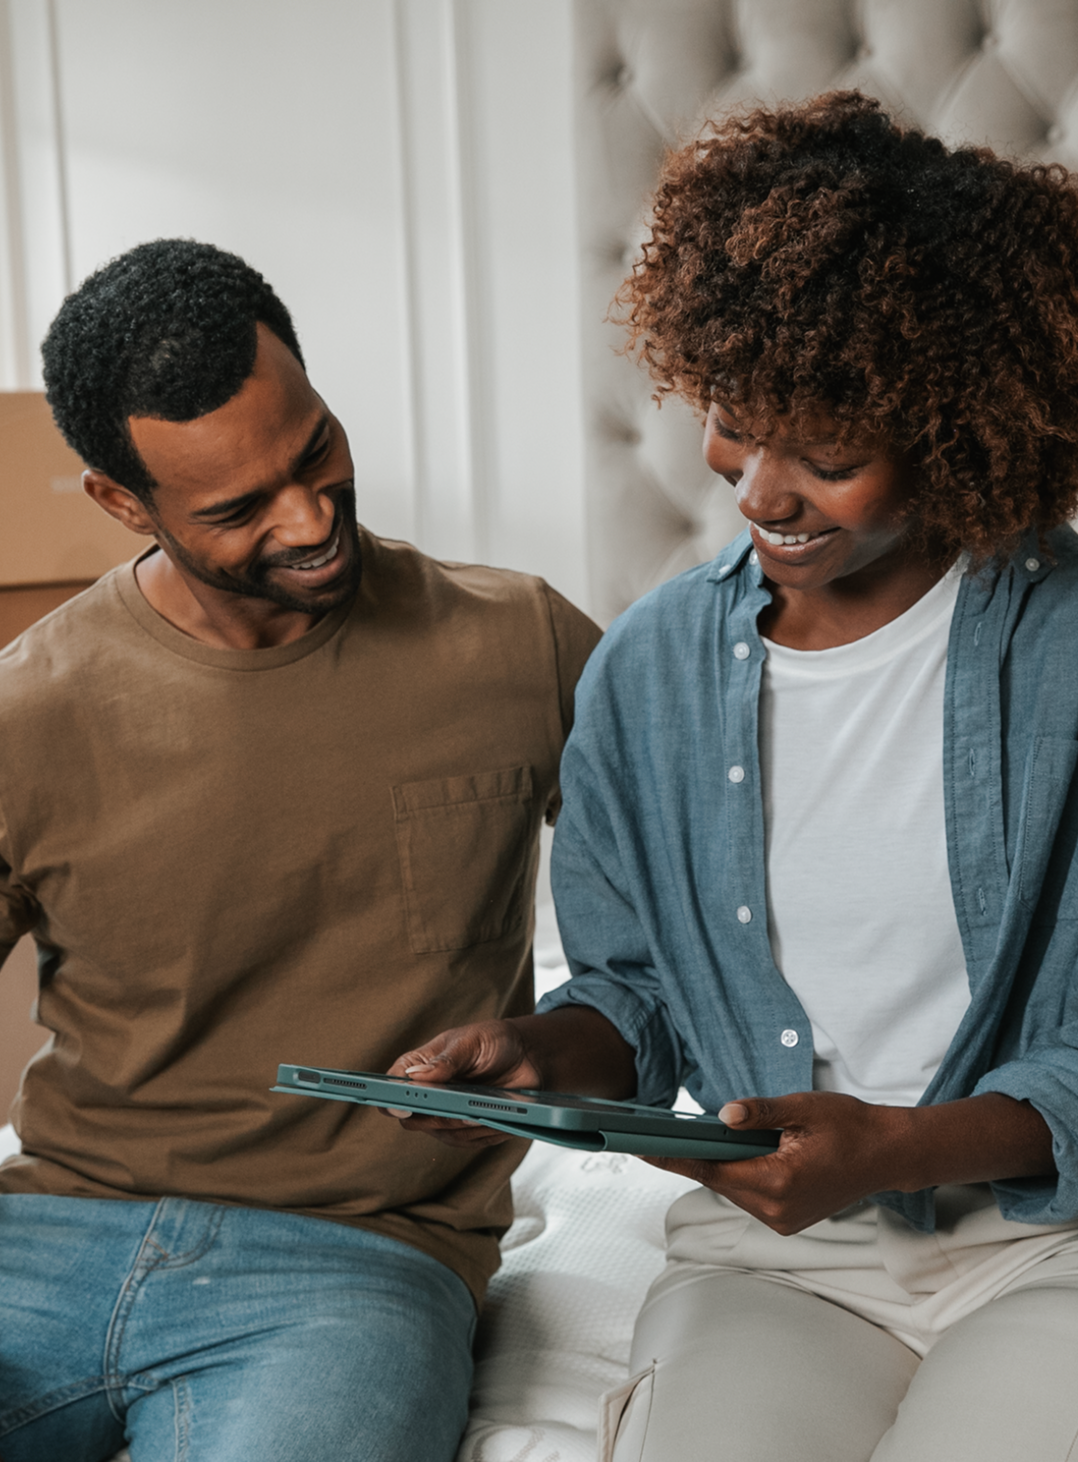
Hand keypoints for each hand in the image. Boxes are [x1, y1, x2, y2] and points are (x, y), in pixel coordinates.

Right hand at [382, 1019, 541, 1148]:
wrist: (526, 1055)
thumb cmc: (492, 1041)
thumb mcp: (470, 1042)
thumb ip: (445, 1060)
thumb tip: (415, 1076)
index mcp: (419, 1067)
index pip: (393, 1085)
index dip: (390, 1098)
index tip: (401, 1104)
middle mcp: (428, 1095)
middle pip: (414, 1118)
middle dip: (433, 1115)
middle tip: (453, 1109)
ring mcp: (447, 1115)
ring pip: (443, 1133)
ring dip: (463, 1125)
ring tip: (480, 1113)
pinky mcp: (469, 1130)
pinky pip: (470, 1141)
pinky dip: (483, 1132)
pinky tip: (497, 1119)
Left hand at [644, 1089, 1054, 1234]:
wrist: (888, 1154)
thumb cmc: (849, 1125)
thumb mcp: (803, 1108)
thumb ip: (760, 1113)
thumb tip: (722, 1116)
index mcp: (778, 1180)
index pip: (711, 1169)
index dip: (673, 1158)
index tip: (640, 1149)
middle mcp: (777, 1208)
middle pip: (718, 1181)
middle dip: (695, 1157)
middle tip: (662, 1133)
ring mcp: (783, 1219)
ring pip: (733, 1190)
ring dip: (720, 1166)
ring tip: (701, 1138)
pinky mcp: (789, 1219)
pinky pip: (750, 1196)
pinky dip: (739, 1176)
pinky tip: (736, 1154)